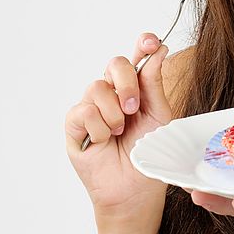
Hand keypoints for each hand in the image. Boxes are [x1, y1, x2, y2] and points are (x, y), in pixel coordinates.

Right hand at [64, 33, 171, 233]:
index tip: (151, 43)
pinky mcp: (74, 123)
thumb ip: (154, 84)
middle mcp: (112, 93)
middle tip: (134, 108)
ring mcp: (92, 106)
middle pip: (115, 63)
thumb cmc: (147, 154)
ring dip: (114, 114)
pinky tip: (103, 141)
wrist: (134, 190)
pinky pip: (85, 110)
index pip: (136, 57)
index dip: (143, 44)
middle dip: (127, 84)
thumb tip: (158, 51)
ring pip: (98, 87)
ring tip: (119, 133)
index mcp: (136, 88)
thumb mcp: (159, 117)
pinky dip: (99, 128)